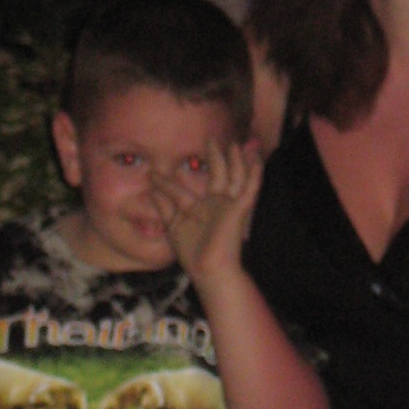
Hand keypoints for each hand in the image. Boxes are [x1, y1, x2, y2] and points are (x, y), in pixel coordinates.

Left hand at [153, 141, 262, 290]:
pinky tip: (256, 158)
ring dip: (236, 160)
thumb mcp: (174, 229)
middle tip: (210, 138)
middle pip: (217, 175)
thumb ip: (165, 209)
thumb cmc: (193, 255)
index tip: (152, 174)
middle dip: (215, 157)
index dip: (167, 182)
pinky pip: (250, 188)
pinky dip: (254, 173)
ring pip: (236, 177)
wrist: (210, 270)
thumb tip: (152, 192)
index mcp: (198, 210)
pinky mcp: (240, 209)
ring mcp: (229, 206)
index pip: (182, 190)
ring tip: (234, 143)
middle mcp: (215, 205)